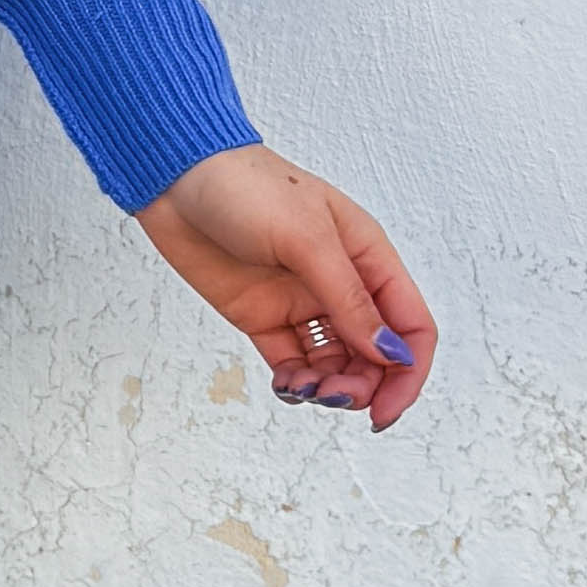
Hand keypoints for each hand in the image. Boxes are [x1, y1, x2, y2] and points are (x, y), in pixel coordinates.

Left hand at [135, 145, 436, 429]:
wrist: (175, 179)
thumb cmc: (245, 186)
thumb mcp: (307, 239)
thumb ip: (348, 299)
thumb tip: (389, 352)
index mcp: (367, 256)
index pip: (410, 324)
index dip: (409, 371)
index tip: (387, 407)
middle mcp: (341, 283)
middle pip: (375, 354)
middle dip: (364, 385)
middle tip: (335, 397)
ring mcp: (301, 302)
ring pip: (336, 364)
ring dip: (329, 388)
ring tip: (307, 390)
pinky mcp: (264, 317)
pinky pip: (293, 363)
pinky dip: (296, 383)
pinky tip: (288, 385)